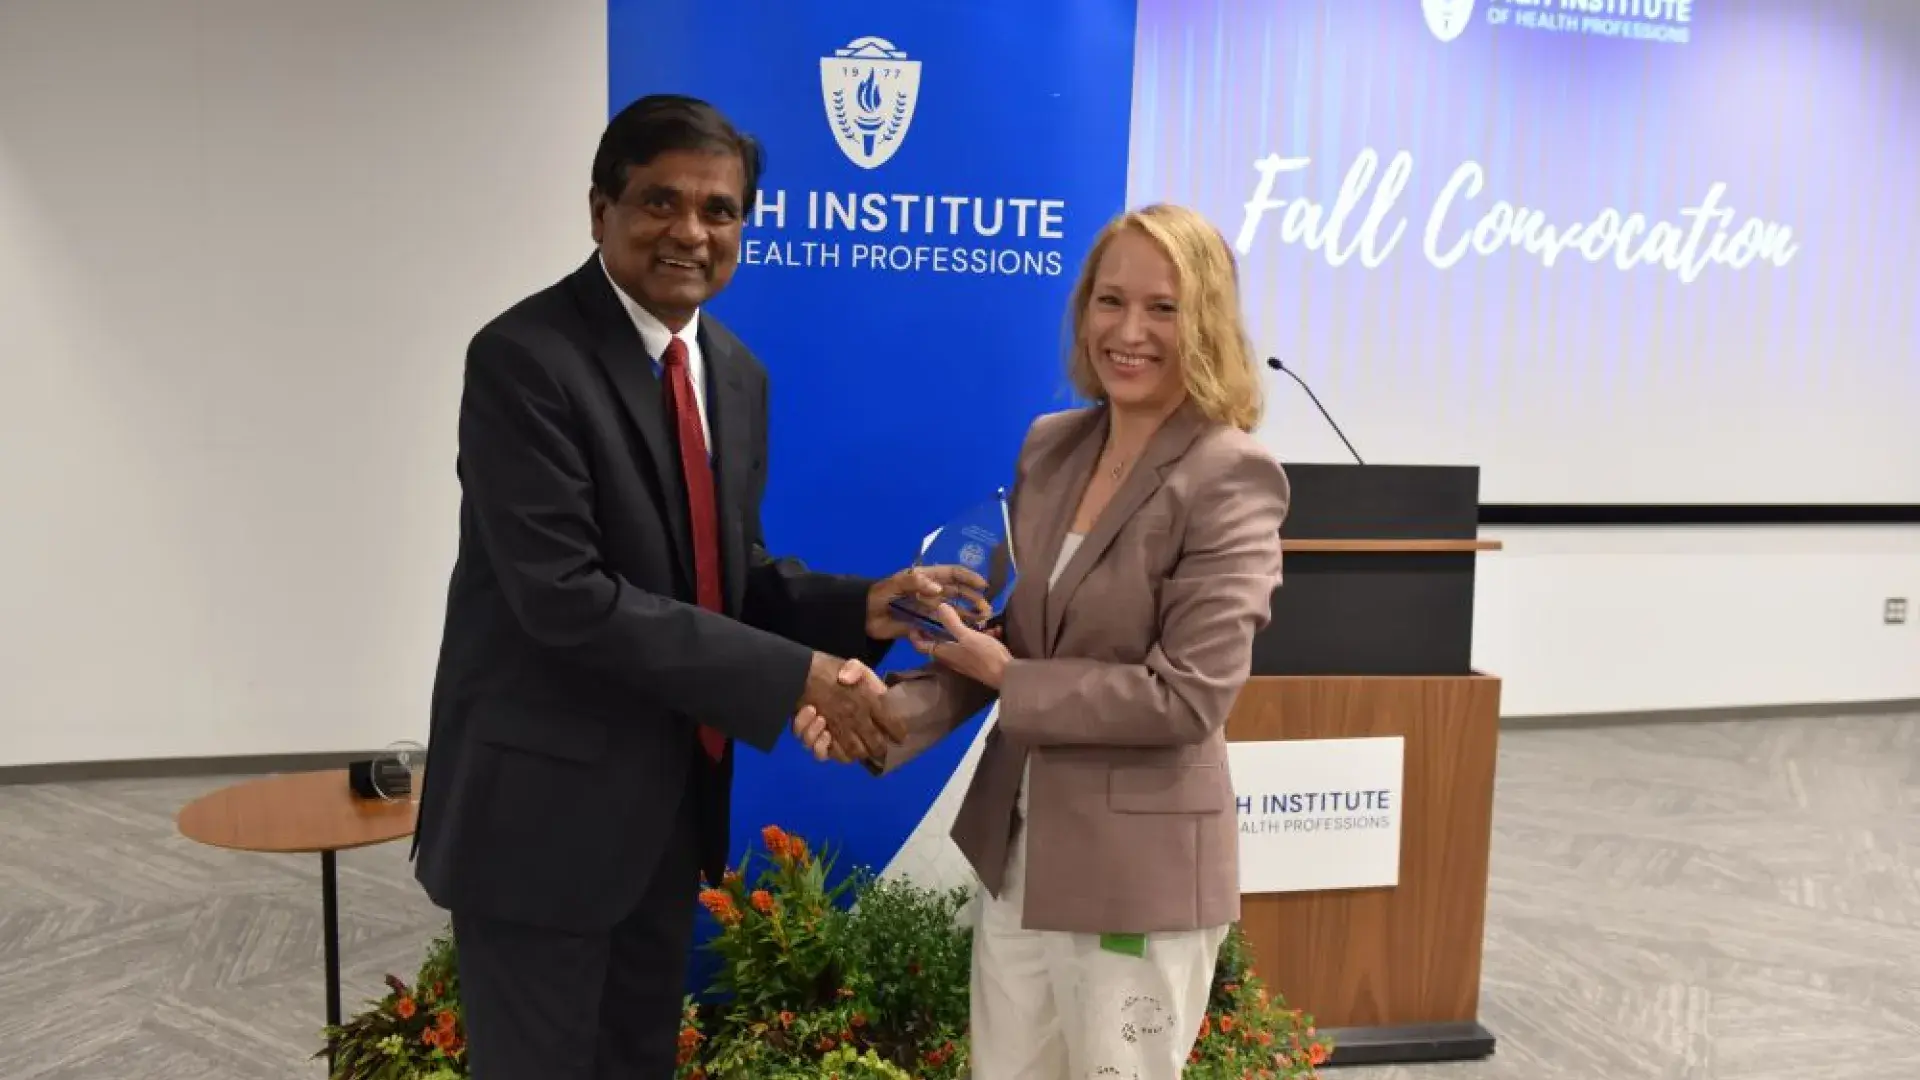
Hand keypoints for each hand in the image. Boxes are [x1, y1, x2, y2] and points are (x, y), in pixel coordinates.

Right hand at [796, 652, 898, 759]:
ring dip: (857, 753)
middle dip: (879, 749)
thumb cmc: (827, 667)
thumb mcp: (852, 665)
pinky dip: (826, 750)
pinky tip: (825, 738)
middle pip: (875, 746)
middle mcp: (856, 720)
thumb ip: (867, 677)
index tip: (901, 737)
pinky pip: (823, 754)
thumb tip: (877, 690)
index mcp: (869, 701)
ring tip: (857, 748)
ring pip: (853, 754)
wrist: (797, 672)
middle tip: (879, 748)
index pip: (892, 724)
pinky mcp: (816, 736)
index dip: (899, 732)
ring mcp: (836, 730)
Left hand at [865, 564, 991, 639]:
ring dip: (968, 613)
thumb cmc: (877, 595)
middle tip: (987, 608)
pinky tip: (966, 631)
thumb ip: (914, 582)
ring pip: (952, 609)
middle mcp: (929, 591)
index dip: (968, 577)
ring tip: (983, 619)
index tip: (982, 585)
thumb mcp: (894, 584)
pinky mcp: (922, 622)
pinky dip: (955, 626)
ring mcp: (927, 608)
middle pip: (956, 592)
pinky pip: (942, 624)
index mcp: (924, 578)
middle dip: (973, 598)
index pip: (951, 573)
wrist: (862, 617)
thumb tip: (939, 588)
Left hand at [911, 604, 1013, 689]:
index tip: (913, 620)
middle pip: (938, 640)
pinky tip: (993, 627)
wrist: (1006, 675)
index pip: (920, 645)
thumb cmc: (984, 656)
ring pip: (958, 639)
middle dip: (939, 625)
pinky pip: (973, 642)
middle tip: (940, 610)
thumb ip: (952, 622)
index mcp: (943, 652)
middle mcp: (950, 656)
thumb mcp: (967, 636)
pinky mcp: (977, 658)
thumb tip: (939, 606)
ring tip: (972, 615)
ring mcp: (964, 658)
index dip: (914, 634)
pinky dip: (979, 634)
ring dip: (963, 628)